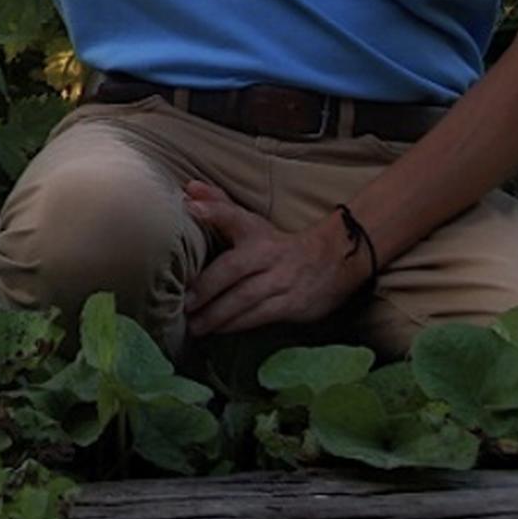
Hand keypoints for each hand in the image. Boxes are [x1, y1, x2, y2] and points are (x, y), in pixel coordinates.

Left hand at [180, 180, 367, 336]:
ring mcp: (281, 280)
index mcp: (256, 230)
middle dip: (206, 287)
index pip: (234, 216)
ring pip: (244, 297)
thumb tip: (189, 188)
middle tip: (183, 302)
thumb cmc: (276, 243)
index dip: (214, 210)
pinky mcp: (291, 304)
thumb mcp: (251, 222)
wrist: (334, 261)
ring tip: (194, 325)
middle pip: (232, 268)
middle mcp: (268, 253)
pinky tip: (217, 330)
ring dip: (216, 314)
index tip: (191, 206)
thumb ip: (219, 205)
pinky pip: (259, 316)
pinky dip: (236, 324)